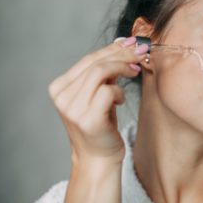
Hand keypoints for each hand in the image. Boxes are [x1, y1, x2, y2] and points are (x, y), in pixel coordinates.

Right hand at [48, 36, 147, 165]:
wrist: (98, 158)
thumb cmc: (101, 124)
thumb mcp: (98, 93)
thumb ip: (105, 72)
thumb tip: (125, 43)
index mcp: (60, 87)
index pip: (89, 58)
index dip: (113, 48)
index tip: (133, 43)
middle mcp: (62, 96)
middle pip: (95, 62)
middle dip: (123, 54)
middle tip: (142, 52)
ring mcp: (72, 108)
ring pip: (101, 72)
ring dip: (123, 67)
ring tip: (135, 71)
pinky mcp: (87, 119)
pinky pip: (108, 91)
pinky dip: (119, 92)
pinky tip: (121, 100)